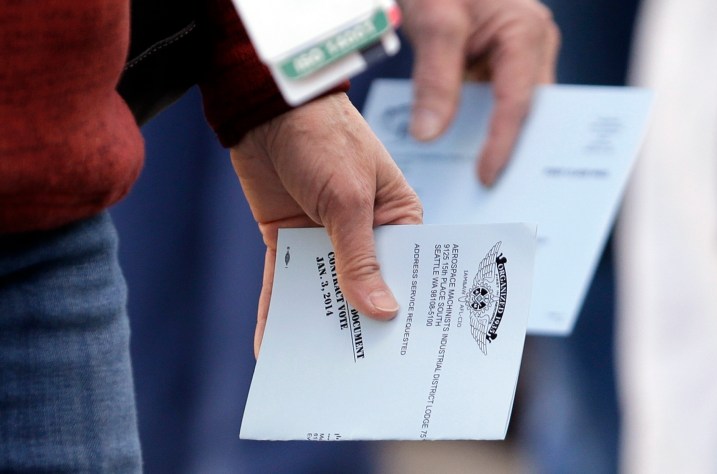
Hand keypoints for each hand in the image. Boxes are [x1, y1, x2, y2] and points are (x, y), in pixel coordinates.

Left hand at [231, 93, 422, 356]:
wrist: (268, 107)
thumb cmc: (325, 138)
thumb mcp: (349, 199)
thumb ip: (360, 258)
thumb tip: (381, 313)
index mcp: (395, 218)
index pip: (407, 272)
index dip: (407, 310)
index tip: (406, 354)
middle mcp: (363, 233)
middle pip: (364, 289)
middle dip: (359, 326)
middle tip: (359, 375)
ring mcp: (322, 239)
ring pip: (322, 292)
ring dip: (316, 326)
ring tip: (314, 374)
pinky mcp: (287, 241)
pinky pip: (282, 284)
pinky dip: (276, 313)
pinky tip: (270, 347)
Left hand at [399, 0, 558, 184]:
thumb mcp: (434, 22)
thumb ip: (435, 80)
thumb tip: (429, 137)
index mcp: (526, 34)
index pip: (518, 102)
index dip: (502, 144)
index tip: (485, 180)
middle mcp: (531, 47)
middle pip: (527, 113)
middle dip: (514, 154)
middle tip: (499, 200)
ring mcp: (517, 57)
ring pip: (513, 113)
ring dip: (497, 145)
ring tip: (479, 189)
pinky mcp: (498, 64)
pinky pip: (494, 104)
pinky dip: (479, 128)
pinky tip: (460, 155)